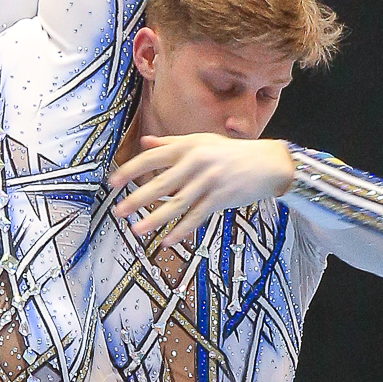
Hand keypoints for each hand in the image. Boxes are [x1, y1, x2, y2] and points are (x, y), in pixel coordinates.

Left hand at [109, 135, 293, 247]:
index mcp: (188, 147)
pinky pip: (197, 216)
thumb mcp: (202, 142)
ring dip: (156, 218)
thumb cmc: (232, 152)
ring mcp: (209, 182)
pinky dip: (182, 229)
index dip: (131, 170)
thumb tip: (146, 142)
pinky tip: (167, 240)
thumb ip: (172, 143)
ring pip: (177, 203)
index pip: (153, 158)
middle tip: (119, 211)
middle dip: (137, 199)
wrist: (268, 162)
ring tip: (137, 229)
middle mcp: (196, 163)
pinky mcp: (221, 198)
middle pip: (161, 184)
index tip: (114, 182)